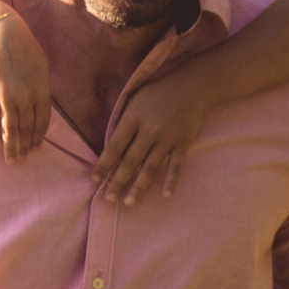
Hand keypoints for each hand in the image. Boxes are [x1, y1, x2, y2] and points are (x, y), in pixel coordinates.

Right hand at [0, 15, 53, 159]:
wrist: (2, 36)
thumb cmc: (25, 51)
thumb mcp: (42, 70)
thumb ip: (41, 92)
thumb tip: (39, 110)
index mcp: (41, 91)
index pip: (41, 122)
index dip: (38, 137)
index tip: (35, 148)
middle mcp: (25, 97)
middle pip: (25, 129)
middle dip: (23, 148)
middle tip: (21, 161)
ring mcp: (6, 96)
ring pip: (9, 128)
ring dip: (10, 146)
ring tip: (10, 159)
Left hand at [94, 67, 212, 202]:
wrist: (193, 85)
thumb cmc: (158, 91)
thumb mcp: (135, 99)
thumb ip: (123, 121)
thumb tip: (110, 147)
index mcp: (134, 117)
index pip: (115, 146)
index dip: (104, 164)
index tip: (94, 180)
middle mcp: (150, 130)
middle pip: (131, 161)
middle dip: (117, 181)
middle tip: (107, 199)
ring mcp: (168, 138)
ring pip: (151, 168)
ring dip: (139, 187)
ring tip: (128, 203)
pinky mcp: (183, 143)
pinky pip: (176, 166)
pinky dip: (171, 181)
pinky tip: (164, 196)